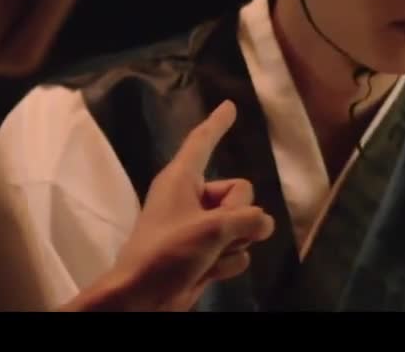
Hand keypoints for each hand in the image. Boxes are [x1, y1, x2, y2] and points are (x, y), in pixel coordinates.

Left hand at [62, 101, 274, 310]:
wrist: (142, 298)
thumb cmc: (167, 252)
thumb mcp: (212, 229)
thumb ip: (248, 219)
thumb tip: (262, 224)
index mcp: (181, 179)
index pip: (203, 142)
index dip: (218, 124)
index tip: (230, 106)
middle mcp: (192, 197)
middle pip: (241, 191)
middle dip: (237, 215)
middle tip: (213, 233)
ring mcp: (200, 227)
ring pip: (243, 224)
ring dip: (232, 244)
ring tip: (205, 256)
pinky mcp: (206, 253)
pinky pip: (237, 250)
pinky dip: (227, 263)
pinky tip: (207, 272)